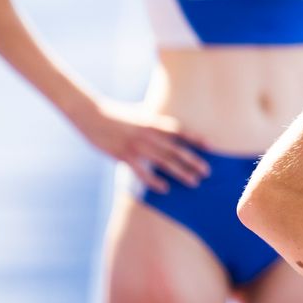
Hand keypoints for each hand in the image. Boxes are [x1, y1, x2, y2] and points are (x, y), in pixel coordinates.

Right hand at [76, 101, 210, 191]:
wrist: (91, 114)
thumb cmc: (117, 114)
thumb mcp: (139, 113)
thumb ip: (155, 121)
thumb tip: (169, 127)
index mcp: (153, 122)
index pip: (180, 131)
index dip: (196, 138)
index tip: (211, 146)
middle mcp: (149, 134)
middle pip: (176, 150)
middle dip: (193, 161)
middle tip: (208, 172)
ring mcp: (137, 146)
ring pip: (164, 162)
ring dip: (181, 172)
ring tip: (194, 182)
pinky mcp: (123, 156)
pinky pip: (142, 172)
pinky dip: (154, 181)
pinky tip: (165, 189)